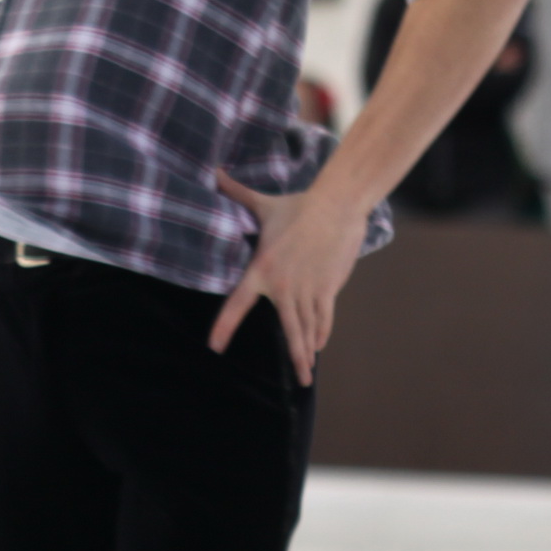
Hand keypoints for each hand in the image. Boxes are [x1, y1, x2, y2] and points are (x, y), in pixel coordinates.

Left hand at [208, 172, 365, 384]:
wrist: (336, 206)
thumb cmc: (298, 205)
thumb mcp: (263, 203)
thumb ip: (236, 192)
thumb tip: (214, 171)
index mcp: (262, 269)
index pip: (237, 304)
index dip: (225, 326)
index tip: (215, 346)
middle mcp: (283, 286)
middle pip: (288, 329)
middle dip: (294, 356)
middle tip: (296, 378)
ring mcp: (308, 289)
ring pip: (308, 328)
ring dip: (308, 350)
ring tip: (306, 371)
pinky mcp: (328, 287)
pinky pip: (324, 317)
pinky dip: (321, 332)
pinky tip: (319, 345)